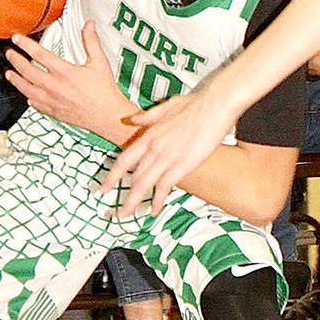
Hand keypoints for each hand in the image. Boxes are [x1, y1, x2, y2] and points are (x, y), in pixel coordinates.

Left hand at [5, 21, 132, 139]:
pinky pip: (35, 104)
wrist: (108, 116)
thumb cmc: (105, 91)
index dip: (25, 44)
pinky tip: (27, 95)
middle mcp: (54, 86)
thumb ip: (91, 42)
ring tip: (9, 74)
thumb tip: (89, 24)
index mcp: (64, 72)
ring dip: (16, 80)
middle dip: (15, 60)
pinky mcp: (54, 112)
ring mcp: (52, 100)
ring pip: (26, 89)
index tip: (16, 39)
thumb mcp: (100, 62)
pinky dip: (29, 98)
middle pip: (27, 71)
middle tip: (9, 54)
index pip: (38, 54)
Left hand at [101, 83, 235, 216]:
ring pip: (143, 185)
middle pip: (133, 177)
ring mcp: (167, 158)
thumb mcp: (166, 107)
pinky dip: (157, 201)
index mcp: (149, 135)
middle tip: (118, 210)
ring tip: (127, 215)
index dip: (112, 176)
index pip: (124, 160)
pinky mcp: (182, 165)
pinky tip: (154, 211)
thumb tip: (132, 119)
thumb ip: (147, 116)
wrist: (214, 106)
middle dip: (124, 196)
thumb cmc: (195, 104)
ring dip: (134, 202)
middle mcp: (154, 148)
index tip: (104, 188)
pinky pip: (164, 187)